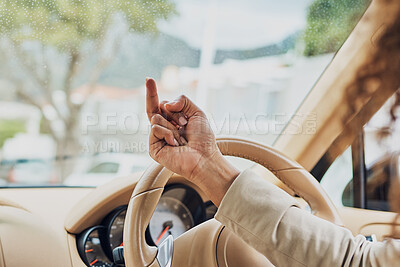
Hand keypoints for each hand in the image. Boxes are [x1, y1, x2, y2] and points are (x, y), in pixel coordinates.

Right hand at [145, 78, 238, 205]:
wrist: (204, 157)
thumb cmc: (203, 139)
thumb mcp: (197, 112)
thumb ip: (183, 100)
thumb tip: (165, 104)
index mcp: (172, 120)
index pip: (159, 104)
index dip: (153, 92)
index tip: (149, 79)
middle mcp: (163, 127)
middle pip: (155, 107)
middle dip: (173, 111)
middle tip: (185, 122)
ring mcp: (157, 137)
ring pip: (155, 117)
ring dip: (172, 124)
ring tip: (181, 137)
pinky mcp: (153, 147)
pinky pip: (155, 129)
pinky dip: (167, 133)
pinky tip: (175, 144)